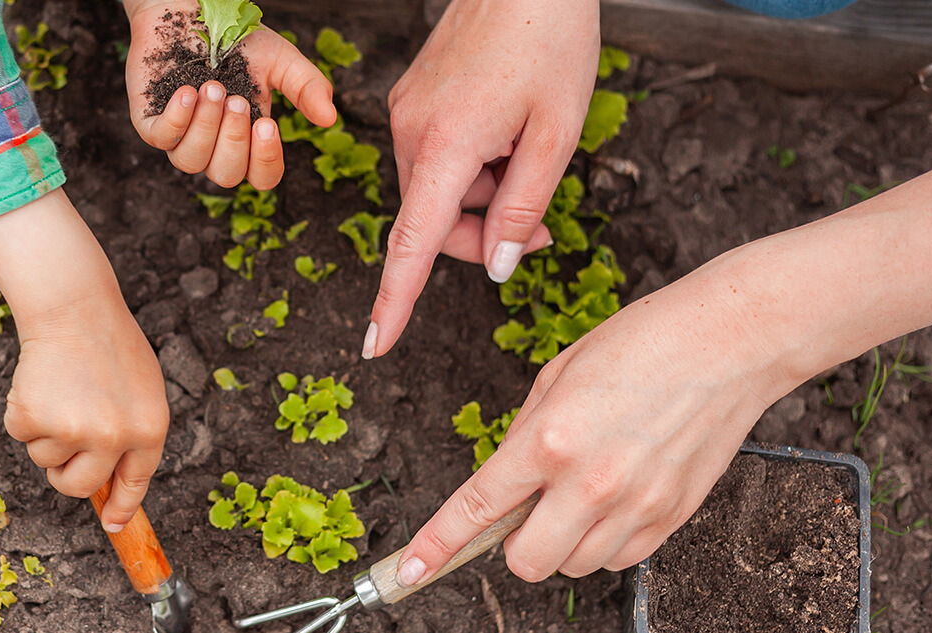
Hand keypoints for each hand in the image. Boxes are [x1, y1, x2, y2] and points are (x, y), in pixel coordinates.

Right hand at [0, 190, 169, 531]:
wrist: (73, 306)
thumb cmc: (108, 344)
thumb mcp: (142, 389)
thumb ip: (132, 433)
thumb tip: (111, 482)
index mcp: (149, 429)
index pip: (134, 483)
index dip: (121, 507)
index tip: (112, 524)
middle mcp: (114, 436)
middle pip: (79, 486)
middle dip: (65, 475)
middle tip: (63, 445)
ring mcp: (74, 429)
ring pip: (46, 459)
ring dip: (45, 432)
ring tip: (60, 389)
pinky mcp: (36, 418)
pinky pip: (22, 435)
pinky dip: (23, 413)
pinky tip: (39, 382)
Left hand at [123, 0, 336, 189]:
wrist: (194, 11)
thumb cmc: (237, 40)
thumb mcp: (280, 61)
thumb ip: (307, 87)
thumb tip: (330, 119)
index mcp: (248, 138)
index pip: (262, 177)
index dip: (266, 162)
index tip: (267, 125)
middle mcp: (214, 144)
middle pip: (225, 175)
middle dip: (233, 139)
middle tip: (236, 99)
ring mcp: (180, 136)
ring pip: (190, 162)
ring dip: (205, 126)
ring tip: (212, 87)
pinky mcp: (150, 121)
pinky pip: (159, 139)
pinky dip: (177, 120)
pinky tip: (187, 92)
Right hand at [364, 0, 597, 358]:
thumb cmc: (550, 42)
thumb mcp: (556, 134)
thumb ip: (524, 208)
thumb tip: (497, 267)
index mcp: (446, 144)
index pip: (413, 243)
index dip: (396, 300)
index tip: (375, 345)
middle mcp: (410, 131)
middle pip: (433, 221)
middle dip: (480, 232)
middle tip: (536, 219)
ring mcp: (405, 113)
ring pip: (437, 191)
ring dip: (479, 193)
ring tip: (523, 146)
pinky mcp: (410, 100)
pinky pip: (435, 158)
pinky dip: (469, 164)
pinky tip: (504, 125)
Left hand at [396, 267, 781, 583]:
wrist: (731, 340)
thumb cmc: (644, 343)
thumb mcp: (559, 375)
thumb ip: (525, 435)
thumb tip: (506, 483)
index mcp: (549, 438)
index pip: (477, 509)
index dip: (436, 545)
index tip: (408, 570)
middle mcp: (590, 482)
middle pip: (526, 563)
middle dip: (516, 544)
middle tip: (530, 507)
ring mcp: (635, 505)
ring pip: (575, 565)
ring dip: (564, 540)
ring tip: (584, 489)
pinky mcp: (672, 517)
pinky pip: (621, 559)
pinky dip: (607, 540)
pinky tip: (617, 496)